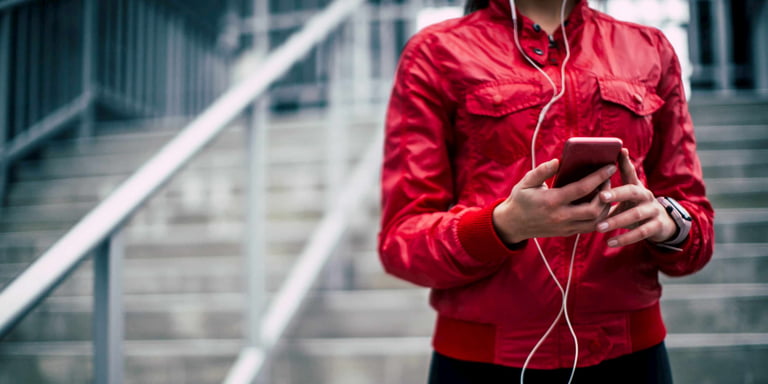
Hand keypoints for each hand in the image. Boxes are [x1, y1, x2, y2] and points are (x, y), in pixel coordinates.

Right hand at [492, 159, 615, 243]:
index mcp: (551, 201)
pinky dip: (599, 217)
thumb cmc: (520, 200)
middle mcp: (561, 216)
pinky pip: (589, 227)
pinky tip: (600, 204)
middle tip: (608, 180)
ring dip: (605, 207)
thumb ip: (542, 171)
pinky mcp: (567, 232)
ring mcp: (565, 227)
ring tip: (606, 192)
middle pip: (594, 209)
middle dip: (606, 194)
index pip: (581, 189)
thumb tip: (558, 161)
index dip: (599, 177)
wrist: (512, 224)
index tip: (610, 166)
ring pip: (595, 221)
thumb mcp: (526, 182)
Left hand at [596, 149, 677, 246]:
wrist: (662, 224)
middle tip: (600, 197)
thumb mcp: (626, 197)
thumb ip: (611, 189)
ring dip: (616, 221)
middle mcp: (646, 196)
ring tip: (599, 227)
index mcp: (637, 187)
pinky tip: (610, 242)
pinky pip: (641, 233)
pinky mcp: (656, 226)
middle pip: (632, 192)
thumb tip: (586, 180)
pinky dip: (625, 238)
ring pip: (635, 214)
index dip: (625, 163)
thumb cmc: (635, 207)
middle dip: (617, 194)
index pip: (630, 173)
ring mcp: (653, 210)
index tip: (619, 152)